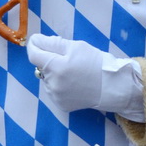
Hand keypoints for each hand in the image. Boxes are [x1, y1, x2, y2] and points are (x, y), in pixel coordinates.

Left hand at [26, 32, 143, 118]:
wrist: (112, 86)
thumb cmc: (96, 62)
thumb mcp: (76, 46)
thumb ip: (52, 43)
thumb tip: (35, 41)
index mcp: (56, 67)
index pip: (33, 54)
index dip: (34, 45)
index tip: (38, 41)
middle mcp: (52, 84)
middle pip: (41, 67)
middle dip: (49, 59)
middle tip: (67, 58)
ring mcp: (56, 96)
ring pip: (47, 79)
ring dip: (54, 73)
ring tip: (73, 73)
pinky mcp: (60, 105)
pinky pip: (53, 91)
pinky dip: (59, 85)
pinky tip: (74, 84)